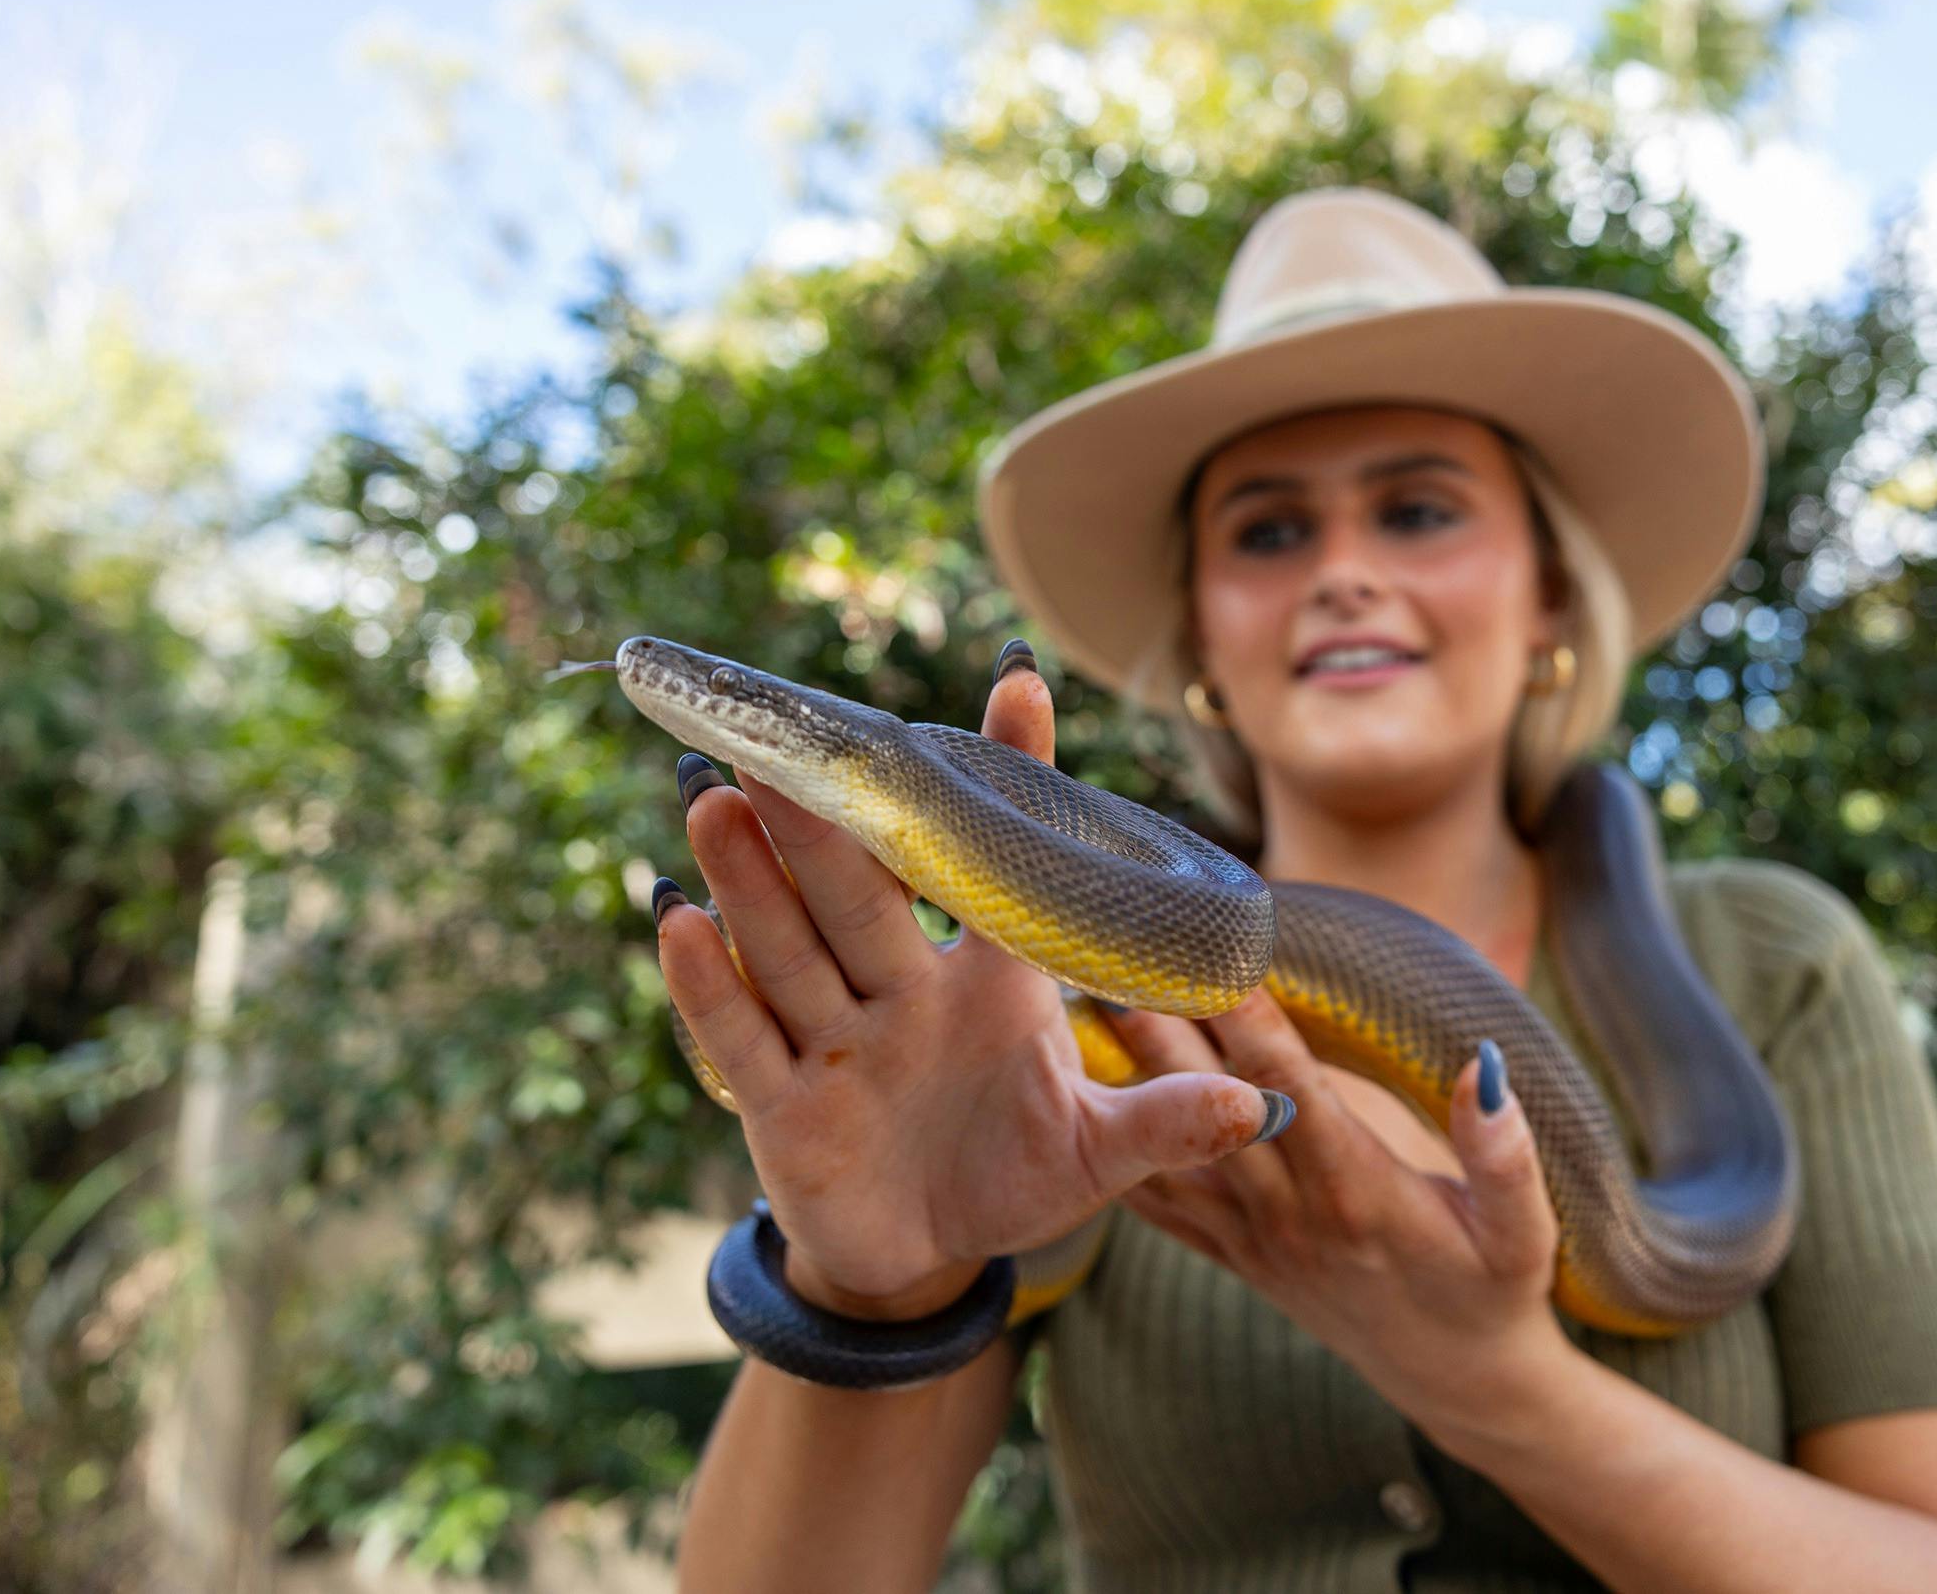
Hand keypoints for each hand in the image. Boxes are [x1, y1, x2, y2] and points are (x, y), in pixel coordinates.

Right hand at [652, 654, 1284, 1319]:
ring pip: (789, 945)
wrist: (925, 1257)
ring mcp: (835, 1042)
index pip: (1003, 871)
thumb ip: (1166, 1127)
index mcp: (993, 987)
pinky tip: (676, 915)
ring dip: (754, 875)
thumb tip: (1261, 1109)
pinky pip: (740, 1034)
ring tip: (721, 791)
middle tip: (798, 736)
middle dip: (829, 824)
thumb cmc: (1011, 1176)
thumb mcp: (1098, 1157)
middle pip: (863, 895)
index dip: (1012, 778)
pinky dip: (706, 982)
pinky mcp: (781, 1105)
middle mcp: (904, 993)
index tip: (1020, 678)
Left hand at [1107, 992, 1573, 1449]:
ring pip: (1172, 1149)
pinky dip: (1117, 1151)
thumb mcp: (1523, 1234)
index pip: (1289, 1089)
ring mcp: (1253, 1240)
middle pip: (1208, 1106)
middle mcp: (1290, 1215)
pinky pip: (1162, 1204)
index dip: (1247, 1019)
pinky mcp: (1237, 1257)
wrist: (1457, 1382)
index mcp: (1357, 1193)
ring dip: (1125, 1080)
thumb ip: (1506, 1155)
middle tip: (1111, 951)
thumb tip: (1485, 1066)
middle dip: (1160, 1028)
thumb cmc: (1497, 1293)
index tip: (1212, 949)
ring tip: (1079, 1002)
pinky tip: (1076, 1095)